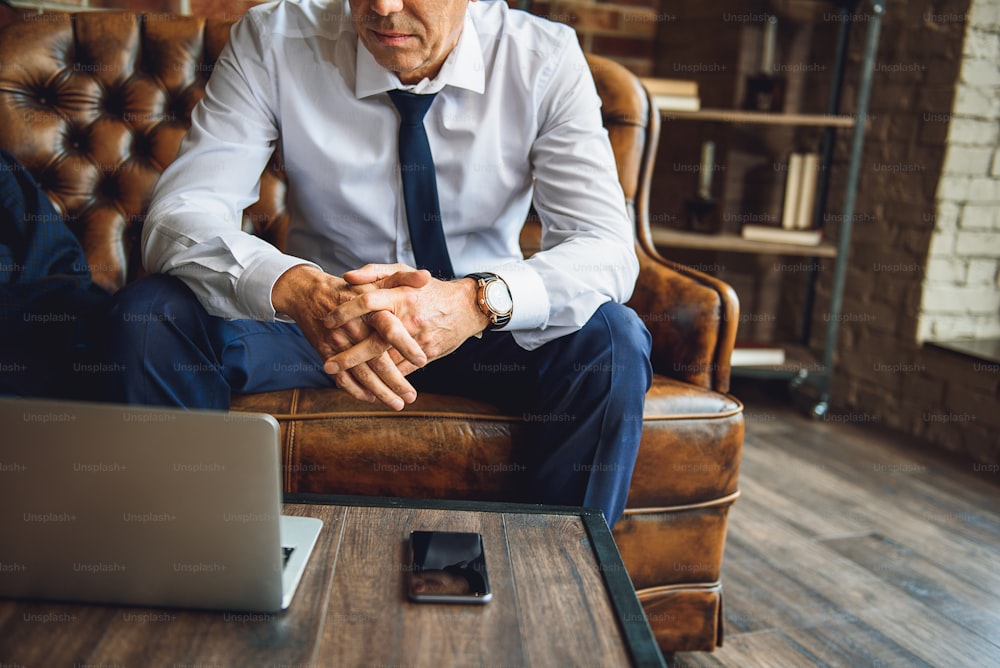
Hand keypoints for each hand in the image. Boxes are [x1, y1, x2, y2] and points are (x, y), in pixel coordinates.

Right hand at [271, 265, 426, 409]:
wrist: (310, 292)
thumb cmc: (352, 287)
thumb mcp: (379, 278)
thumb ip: (404, 278)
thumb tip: (427, 277)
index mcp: (369, 310)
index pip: (390, 330)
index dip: (406, 346)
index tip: (423, 360)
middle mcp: (353, 328)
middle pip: (376, 359)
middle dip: (395, 381)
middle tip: (412, 396)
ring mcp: (338, 342)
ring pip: (361, 373)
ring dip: (380, 392)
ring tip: (398, 403)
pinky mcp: (327, 352)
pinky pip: (342, 377)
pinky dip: (356, 390)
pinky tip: (371, 398)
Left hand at [323, 263, 488, 373]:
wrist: (466, 306)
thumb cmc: (429, 289)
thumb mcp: (403, 272)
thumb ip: (375, 273)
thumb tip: (347, 277)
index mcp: (401, 296)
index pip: (368, 302)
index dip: (345, 312)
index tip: (327, 322)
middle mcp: (409, 319)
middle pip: (374, 342)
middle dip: (349, 357)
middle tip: (327, 365)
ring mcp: (419, 339)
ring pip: (388, 362)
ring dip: (364, 375)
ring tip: (341, 380)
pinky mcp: (427, 354)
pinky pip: (402, 370)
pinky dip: (384, 380)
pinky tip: (366, 387)